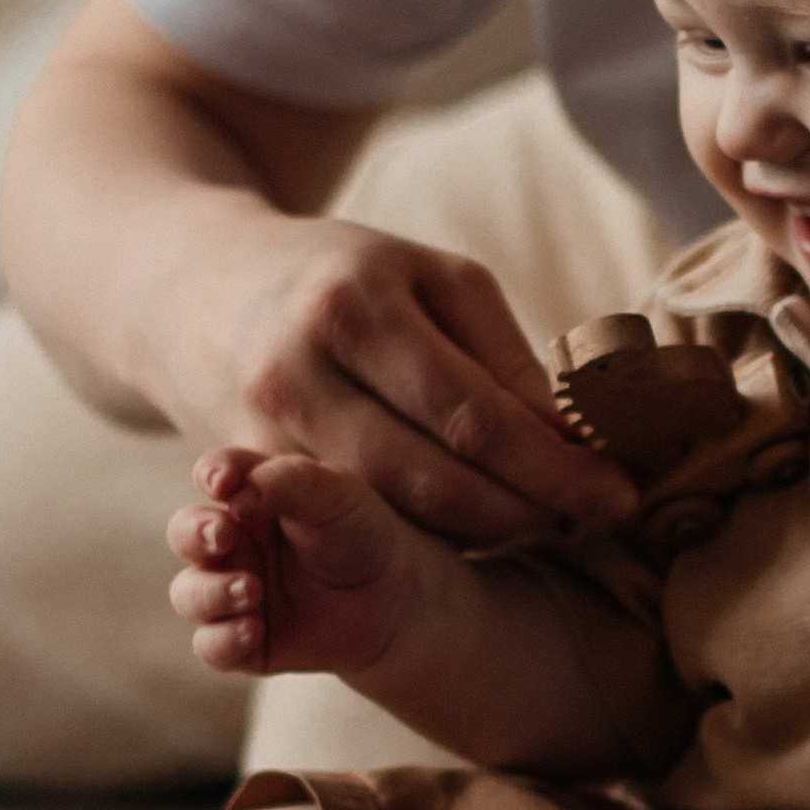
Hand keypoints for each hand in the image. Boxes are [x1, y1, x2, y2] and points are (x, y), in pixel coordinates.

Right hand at [146, 204, 640, 550]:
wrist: (193, 289)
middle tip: (587, 516)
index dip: (552, 467)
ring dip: (480, 532)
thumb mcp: (429, 276)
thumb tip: (566, 439)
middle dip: (524, 511)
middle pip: (432, 482)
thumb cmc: (339, 276)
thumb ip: (500, 352)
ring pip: (391, 518)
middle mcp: (295, 376)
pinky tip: (470, 522)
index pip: (472, 415)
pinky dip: (422, 534)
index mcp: (351, 308)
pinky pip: (349, 526)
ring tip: (541, 517)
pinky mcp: (246, 483)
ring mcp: (258, 439)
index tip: (617, 492)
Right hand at [167, 444, 439, 679]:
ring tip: (252, 589)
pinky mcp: (244, 642)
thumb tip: (234, 494)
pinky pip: (211, 646)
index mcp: (250, 496)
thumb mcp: (337, 494)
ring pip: (189, 594)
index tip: (220, 482)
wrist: (395, 600)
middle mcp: (233, 543)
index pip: (216, 475)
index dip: (211, 474)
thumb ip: (288, 481)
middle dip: (195, 533)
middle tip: (223, 535)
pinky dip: (223, 638)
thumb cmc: (361, 533)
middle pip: (185, 533)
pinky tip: (253, 629)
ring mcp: (234, 592)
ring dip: (211, 591)